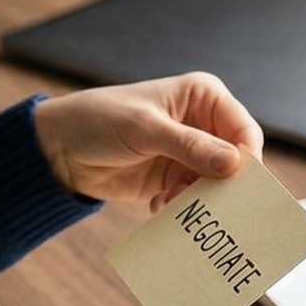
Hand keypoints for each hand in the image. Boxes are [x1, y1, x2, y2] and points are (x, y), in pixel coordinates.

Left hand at [32, 74, 266, 209]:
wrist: (59, 148)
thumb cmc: (99, 120)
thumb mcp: (144, 129)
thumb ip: (189, 146)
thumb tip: (232, 164)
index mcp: (203, 97)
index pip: (243, 130)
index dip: (246, 160)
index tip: (238, 188)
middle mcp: (202, 124)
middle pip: (234, 162)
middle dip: (222, 186)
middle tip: (211, 208)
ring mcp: (188, 154)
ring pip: (214, 185)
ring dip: (197, 201)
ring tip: (168, 202)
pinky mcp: (173, 179)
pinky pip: (191, 199)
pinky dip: (180, 207)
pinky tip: (157, 205)